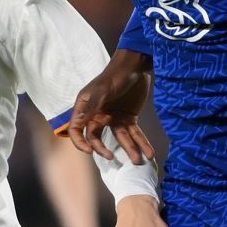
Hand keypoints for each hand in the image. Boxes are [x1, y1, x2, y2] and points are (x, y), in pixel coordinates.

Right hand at [68, 48, 155, 163]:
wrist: (135, 65)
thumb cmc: (115, 75)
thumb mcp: (102, 90)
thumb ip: (92, 107)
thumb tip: (78, 124)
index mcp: (86, 108)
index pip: (77, 130)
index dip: (81, 143)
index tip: (90, 151)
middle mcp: (98, 115)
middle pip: (97, 138)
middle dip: (104, 150)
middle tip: (113, 157)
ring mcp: (113, 118)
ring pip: (120, 139)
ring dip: (129, 150)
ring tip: (139, 161)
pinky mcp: (128, 118)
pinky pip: (134, 134)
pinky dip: (142, 143)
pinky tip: (149, 153)